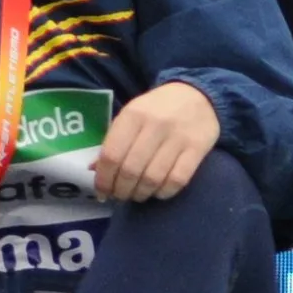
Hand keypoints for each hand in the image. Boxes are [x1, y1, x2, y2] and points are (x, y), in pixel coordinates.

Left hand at [96, 80, 222, 201]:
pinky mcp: (198, 148)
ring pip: (153, 178)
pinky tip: (158, 191)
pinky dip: (164, 192)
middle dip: (121, 190)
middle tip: (119, 196)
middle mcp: (154, 125)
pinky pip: (177, 180)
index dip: (104, 179)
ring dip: (141, 194)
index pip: (111, 155)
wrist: (197, 95)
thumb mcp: (130, 117)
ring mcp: (178, 138)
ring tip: (137, 195)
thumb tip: (94, 170)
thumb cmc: (156, 109)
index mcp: (132, 115)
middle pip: (131, 170)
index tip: (102, 192)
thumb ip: (113, 141)